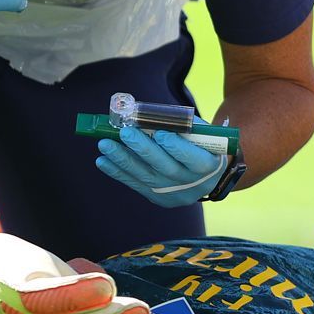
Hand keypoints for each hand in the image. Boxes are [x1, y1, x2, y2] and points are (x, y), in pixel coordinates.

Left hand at [96, 125, 226, 207]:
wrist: (205, 176)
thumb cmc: (201, 145)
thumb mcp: (201, 134)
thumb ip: (181, 125)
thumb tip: (147, 115)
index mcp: (210, 165)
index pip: (194, 160)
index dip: (177, 147)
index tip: (160, 132)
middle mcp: (193, 184)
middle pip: (166, 169)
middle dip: (143, 150)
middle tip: (125, 133)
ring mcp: (174, 194)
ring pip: (147, 177)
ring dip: (123, 160)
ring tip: (105, 144)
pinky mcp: (158, 198)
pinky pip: (136, 184)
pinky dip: (118, 173)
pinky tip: (103, 161)